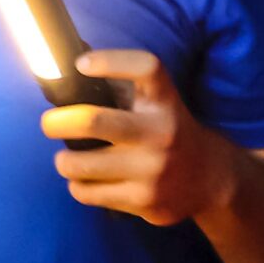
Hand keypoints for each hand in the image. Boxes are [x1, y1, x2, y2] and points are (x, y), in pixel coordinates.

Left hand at [41, 50, 237, 225]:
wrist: (212, 180)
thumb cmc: (169, 134)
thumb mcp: (158, 105)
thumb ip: (121, 88)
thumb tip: (68, 72)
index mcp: (165, 102)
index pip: (145, 68)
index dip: (110, 61)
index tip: (82, 64)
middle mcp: (161, 133)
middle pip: (91, 121)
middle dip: (56, 122)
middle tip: (51, 124)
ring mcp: (152, 170)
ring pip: (76, 165)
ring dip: (65, 161)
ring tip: (73, 159)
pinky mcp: (144, 201)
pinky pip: (85, 192)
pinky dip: (79, 185)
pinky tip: (93, 180)